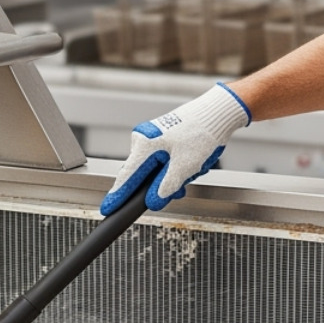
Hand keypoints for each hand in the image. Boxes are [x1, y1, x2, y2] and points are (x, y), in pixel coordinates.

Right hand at [101, 83, 251, 212]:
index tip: (107, 209)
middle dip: (162, 185)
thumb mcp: (183, 168)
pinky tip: (192, 162)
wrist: (216, 113)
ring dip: (174, 175)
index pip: (126, 178)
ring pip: (156, 168)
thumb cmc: (201, 134)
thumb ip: (165, 188)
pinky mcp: (162, 136)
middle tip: (180, 188)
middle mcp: (143, 139)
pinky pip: (163, 159)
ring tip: (194, 168)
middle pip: (143, 175)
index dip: (118, 196)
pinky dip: (176, 166)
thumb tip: (152, 202)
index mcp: (144, 145)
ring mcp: (152, 136)